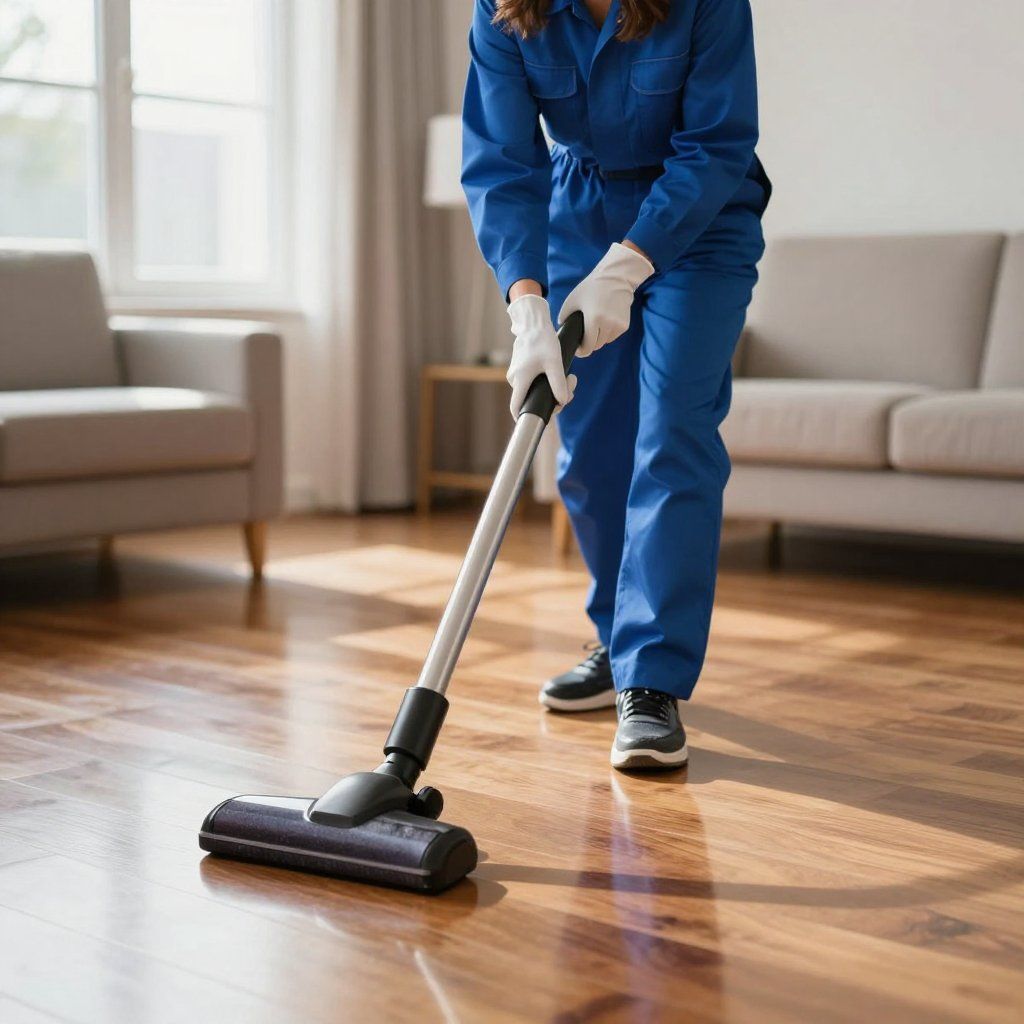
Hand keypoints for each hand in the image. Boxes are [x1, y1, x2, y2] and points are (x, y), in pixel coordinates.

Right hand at [506, 294, 576, 417]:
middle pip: (531, 399)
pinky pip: (533, 382)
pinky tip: (560, 375)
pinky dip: (547, 381)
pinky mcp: (521, 368)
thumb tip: (563, 401)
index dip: (522, 417)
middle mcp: (515, 378)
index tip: (534, 422)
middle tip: (572, 390)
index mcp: (520, 379)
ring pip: (534, 390)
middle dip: (553, 400)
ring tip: (571, 378)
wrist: (533, 324)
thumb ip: (559, 384)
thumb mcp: (554, 362)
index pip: (515, 406)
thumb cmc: (542, 340)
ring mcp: (517, 373)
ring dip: (552, 389)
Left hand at [558, 242, 654, 356]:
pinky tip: (605, 321)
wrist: (616, 277)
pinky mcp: (625, 325)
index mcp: (594, 319)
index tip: (578, 349)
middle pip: (596, 345)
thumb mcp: (573, 299)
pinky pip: (613, 336)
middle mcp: (608, 324)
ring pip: (605, 341)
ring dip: (599, 338)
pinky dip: (608, 333)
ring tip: (595, 325)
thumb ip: (564, 315)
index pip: (588, 346)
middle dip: (589, 343)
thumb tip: (561, 327)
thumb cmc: (592, 287)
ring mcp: (618, 325)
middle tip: (584, 336)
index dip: (581, 350)